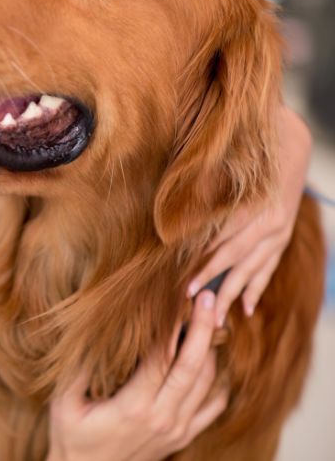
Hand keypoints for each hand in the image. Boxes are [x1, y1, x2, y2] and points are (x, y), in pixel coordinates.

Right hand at [47, 291, 226, 460]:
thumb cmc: (72, 437)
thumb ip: (78, 367)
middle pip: (194, 366)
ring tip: (206, 319)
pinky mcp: (183, 436)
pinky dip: (218, 380)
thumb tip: (89, 329)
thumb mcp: (64, 401)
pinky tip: (211, 360)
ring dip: (210, 349)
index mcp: (134, 406)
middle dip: (202, 328)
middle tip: (205, 298)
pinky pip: (213, 406)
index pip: (162, 357)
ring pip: (207, 383)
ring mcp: (177, 429)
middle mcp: (163, 418)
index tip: (175, 297)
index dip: (171, 324)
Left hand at [187, 105, 311, 325]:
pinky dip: (257, 288)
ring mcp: (280, 233)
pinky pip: (269, 268)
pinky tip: (247, 309)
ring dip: (233, 293)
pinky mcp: (283, 238)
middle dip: (212, 282)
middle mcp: (270, 224)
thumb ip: (202, 190)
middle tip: (189, 302)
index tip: (180, 281)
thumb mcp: (223, 167)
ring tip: (216, 317)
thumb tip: (172, 214)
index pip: (222, 242)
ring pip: (253, 269)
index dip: (201, 263)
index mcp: (253, 207)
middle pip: (236, 259)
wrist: (290, 145)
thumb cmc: (247, 153)